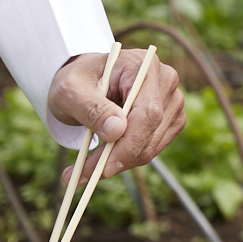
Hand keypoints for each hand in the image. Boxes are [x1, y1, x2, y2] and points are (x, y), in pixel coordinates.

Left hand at [49, 47, 184, 187]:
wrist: (85, 82)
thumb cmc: (77, 82)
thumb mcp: (70, 91)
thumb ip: (92, 109)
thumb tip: (116, 131)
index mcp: (143, 65)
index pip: (148, 111)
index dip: (130, 143)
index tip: (103, 168)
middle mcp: (166, 81)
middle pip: (151, 131)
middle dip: (117, 158)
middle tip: (81, 176)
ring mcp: (172, 101)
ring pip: (152, 145)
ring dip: (119, 162)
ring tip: (85, 170)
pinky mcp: (170, 119)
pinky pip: (152, 148)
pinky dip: (127, 160)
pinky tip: (104, 159)